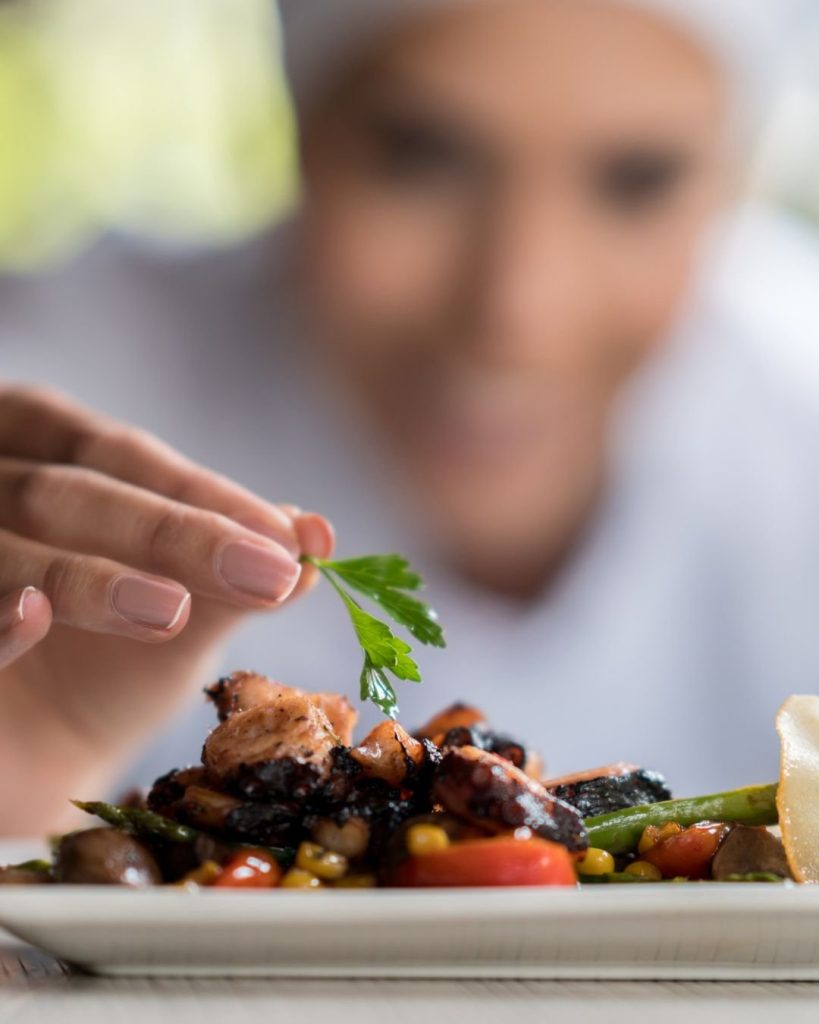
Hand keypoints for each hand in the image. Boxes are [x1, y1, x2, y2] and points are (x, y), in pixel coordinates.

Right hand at [0, 385, 333, 833]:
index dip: (199, 491)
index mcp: (34, 453)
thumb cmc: (104, 661)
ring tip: (173, 610)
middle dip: (169, 532)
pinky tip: (33, 615)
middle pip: (63, 492)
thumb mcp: (181, 605)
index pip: (114, 451)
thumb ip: (236, 565)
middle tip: (266, 571)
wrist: (29, 758)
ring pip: (4, 550)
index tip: (288, 539)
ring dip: (91, 580)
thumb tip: (314, 534)